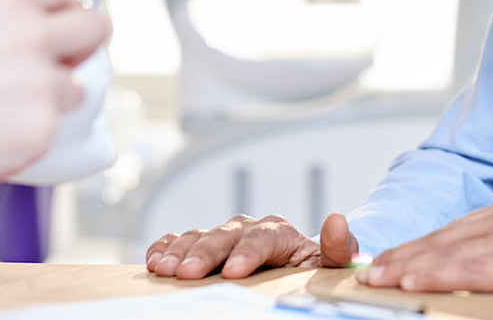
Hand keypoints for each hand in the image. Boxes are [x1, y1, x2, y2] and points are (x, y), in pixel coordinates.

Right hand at [0, 0, 109, 187]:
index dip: (57, 16)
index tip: (53, 30)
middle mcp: (33, 32)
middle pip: (95, 28)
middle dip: (83, 45)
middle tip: (64, 65)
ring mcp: (43, 79)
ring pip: (76, 88)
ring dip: (53, 99)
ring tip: (12, 112)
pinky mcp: (42, 123)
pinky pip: (53, 131)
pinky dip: (30, 136)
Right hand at [146, 212, 357, 278]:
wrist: (295, 269)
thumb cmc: (312, 270)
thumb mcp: (328, 265)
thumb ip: (338, 249)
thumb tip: (337, 219)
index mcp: (279, 232)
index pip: (263, 237)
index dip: (247, 253)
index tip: (232, 272)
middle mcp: (248, 228)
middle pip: (225, 235)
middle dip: (204, 254)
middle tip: (186, 273)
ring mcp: (223, 235)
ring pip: (199, 236)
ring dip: (180, 251)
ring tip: (165, 269)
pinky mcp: (203, 244)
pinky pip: (180, 239)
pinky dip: (166, 246)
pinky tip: (155, 261)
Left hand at [357, 190, 492, 293]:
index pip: (457, 230)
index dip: (420, 247)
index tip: (391, 261)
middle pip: (444, 238)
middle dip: (403, 256)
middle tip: (368, 273)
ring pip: (449, 251)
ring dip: (407, 266)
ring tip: (376, 281)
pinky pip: (472, 268)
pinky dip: (437, 274)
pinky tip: (412, 282)